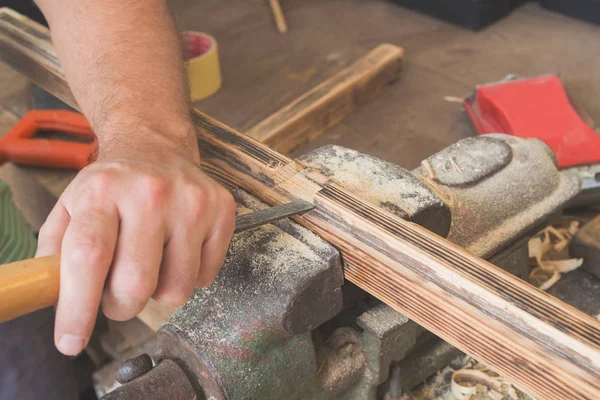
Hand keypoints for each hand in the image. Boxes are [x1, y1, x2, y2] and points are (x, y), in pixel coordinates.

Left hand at [35, 131, 235, 355]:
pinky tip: (178, 253)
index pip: (89, 255)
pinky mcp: (222, 211)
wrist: (156, 148)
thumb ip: (54, 251)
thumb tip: (52, 298)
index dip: (78, 307)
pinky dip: (188, 278)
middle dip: (121, 306)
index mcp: (103, 191)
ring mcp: (192, 202)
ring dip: (158, 293)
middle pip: (136, 284)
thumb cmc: (111, 187)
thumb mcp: (70, 206)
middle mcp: (151, 193)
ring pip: (176, 289)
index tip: (70, 342)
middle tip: (117, 293)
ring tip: (151, 266)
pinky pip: (205, 277)